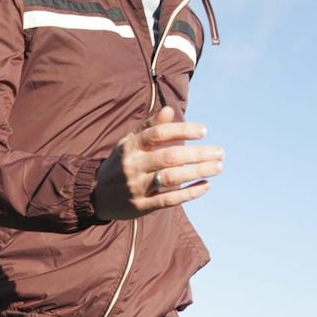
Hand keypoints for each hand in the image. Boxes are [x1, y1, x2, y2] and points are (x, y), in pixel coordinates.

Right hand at [91, 105, 222, 221]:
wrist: (96, 194)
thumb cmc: (121, 162)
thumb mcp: (130, 142)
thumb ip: (150, 126)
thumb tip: (171, 109)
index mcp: (130, 146)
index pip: (158, 134)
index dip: (182, 130)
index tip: (204, 131)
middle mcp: (132, 165)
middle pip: (169, 157)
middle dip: (197, 154)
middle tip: (220, 152)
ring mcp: (136, 187)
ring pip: (171, 178)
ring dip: (197, 172)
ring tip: (218, 167)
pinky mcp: (141, 206)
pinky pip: (168, 200)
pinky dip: (189, 193)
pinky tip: (205, 185)